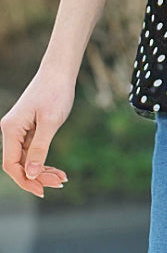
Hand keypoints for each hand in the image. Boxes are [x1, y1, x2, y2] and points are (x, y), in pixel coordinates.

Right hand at [1, 68, 74, 197]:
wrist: (60, 70)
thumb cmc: (56, 91)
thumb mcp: (51, 121)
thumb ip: (39, 148)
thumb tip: (30, 174)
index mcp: (11, 129)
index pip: (11, 164)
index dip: (25, 180)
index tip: (43, 190)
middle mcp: (11, 130)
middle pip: (19, 163)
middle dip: (37, 177)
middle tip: (60, 182)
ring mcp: (19, 128)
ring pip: (26, 158)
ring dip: (42, 170)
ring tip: (62, 178)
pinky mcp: (28, 126)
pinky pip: (32, 150)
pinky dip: (43, 160)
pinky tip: (56, 169)